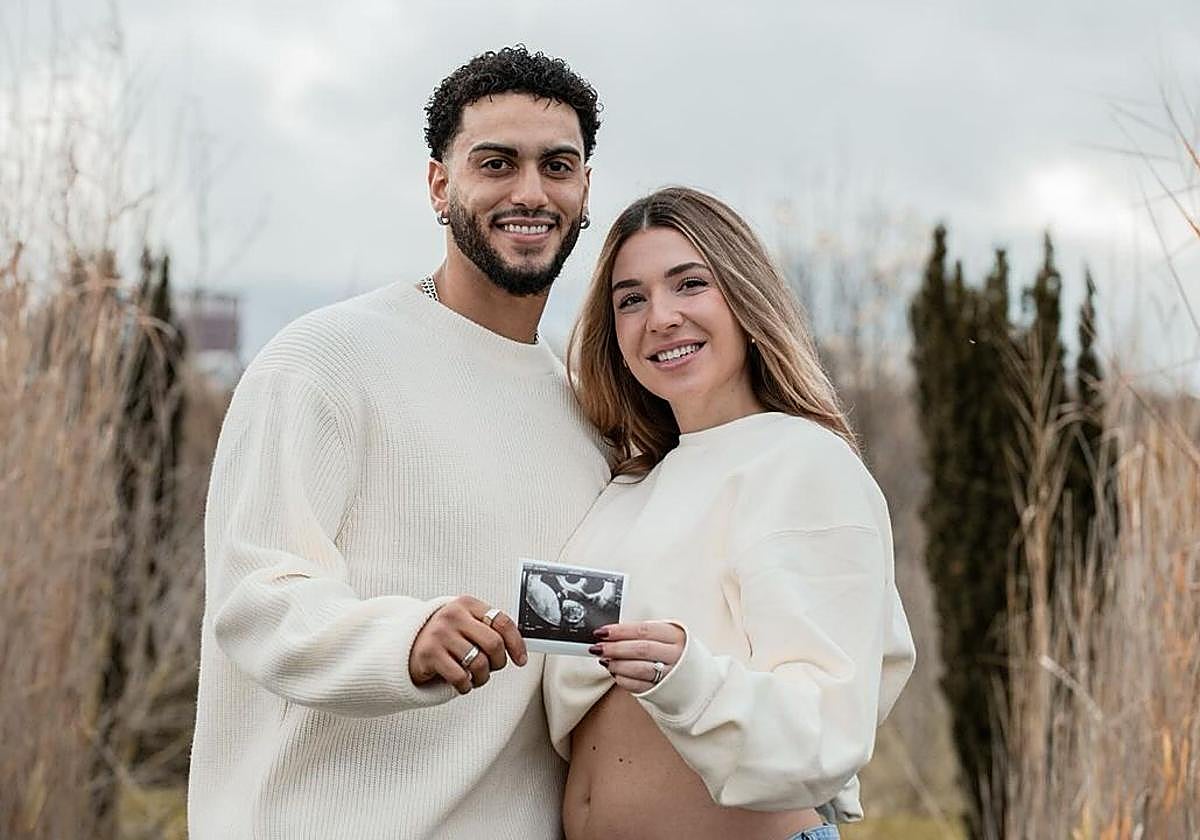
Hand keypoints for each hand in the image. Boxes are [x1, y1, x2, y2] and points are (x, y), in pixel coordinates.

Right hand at [410, 596, 525, 694]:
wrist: (407, 644)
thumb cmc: (446, 637)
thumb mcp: (467, 624)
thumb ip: (489, 629)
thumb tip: (518, 648)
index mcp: (468, 604)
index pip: (502, 621)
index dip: (516, 643)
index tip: (521, 660)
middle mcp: (453, 615)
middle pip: (494, 643)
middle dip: (499, 662)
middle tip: (493, 668)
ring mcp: (440, 633)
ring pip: (479, 663)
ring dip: (482, 677)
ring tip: (476, 678)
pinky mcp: (429, 654)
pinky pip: (460, 677)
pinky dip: (466, 686)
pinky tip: (462, 683)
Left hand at [589, 621, 684, 693]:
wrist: (700, 679)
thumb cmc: (678, 652)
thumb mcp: (669, 636)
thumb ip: (645, 633)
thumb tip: (613, 633)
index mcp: (676, 636)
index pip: (644, 630)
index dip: (620, 631)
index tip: (602, 632)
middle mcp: (676, 655)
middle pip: (641, 650)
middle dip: (615, 648)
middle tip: (598, 647)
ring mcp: (671, 675)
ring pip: (639, 669)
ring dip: (618, 665)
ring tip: (605, 660)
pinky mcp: (664, 692)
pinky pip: (640, 686)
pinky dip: (624, 680)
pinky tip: (615, 673)